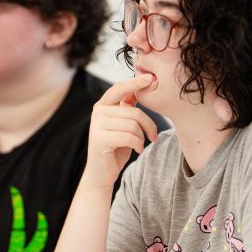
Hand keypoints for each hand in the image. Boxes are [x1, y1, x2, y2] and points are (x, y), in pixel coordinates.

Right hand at [81, 74, 158, 188]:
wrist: (101, 173)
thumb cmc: (116, 147)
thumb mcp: (123, 124)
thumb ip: (127, 108)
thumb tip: (138, 88)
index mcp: (103, 105)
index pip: (120, 88)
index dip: (136, 83)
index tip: (151, 78)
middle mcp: (98, 112)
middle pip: (133, 112)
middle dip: (149, 125)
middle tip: (154, 136)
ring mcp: (96, 125)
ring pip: (132, 125)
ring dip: (142, 137)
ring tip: (141, 144)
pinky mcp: (99, 139)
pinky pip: (129, 137)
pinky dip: (138, 145)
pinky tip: (137, 150)